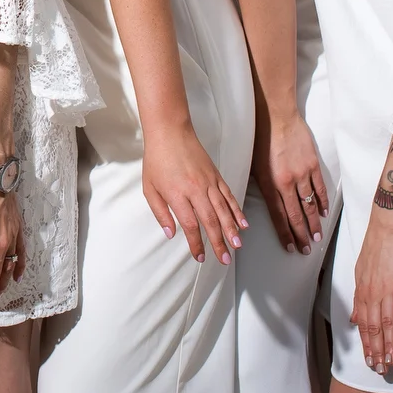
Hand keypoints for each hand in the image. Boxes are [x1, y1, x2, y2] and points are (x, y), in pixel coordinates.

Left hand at [142, 122, 247, 264]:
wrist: (170, 132)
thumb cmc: (157, 160)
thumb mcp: (150, 188)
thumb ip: (160, 213)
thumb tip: (170, 234)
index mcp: (178, 194)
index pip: (190, 225)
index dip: (197, 243)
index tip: (200, 257)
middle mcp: (196, 190)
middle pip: (211, 221)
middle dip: (219, 242)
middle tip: (225, 259)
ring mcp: (209, 182)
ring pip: (223, 210)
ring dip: (231, 230)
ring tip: (237, 245)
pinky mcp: (216, 176)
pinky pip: (229, 196)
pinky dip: (236, 210)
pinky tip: (242, 223)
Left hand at [251, 105, 328, 252]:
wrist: (276, 116)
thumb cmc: (261, 139)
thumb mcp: (254, 165)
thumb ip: (261, 185)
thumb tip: (264, 203)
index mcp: (269, 184)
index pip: (279, 216)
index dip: (286, 234)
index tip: (291, 247)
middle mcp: (286, 183)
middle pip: (296, 215)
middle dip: (301, 235)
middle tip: (307, 249)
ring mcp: (302, 174)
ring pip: (309, 205)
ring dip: (313, 224)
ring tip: (317, 238)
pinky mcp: (312, 165)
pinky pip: (319, 188)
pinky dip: (322, 202)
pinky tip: (323, 213)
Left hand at [352, 225, 392, 376]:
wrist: (388, 229)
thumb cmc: (375, 250)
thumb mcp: (359, 273)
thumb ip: (358, 298)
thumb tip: (352, 319)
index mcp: (362, 291)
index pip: (362, 324)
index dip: (365, 344)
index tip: (369, 361)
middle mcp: (373, 293)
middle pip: (373, 328)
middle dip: (376, 350)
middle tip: (380, 370)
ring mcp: (388, 289)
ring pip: (387, 322)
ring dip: (389, 344)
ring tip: (391, 362)